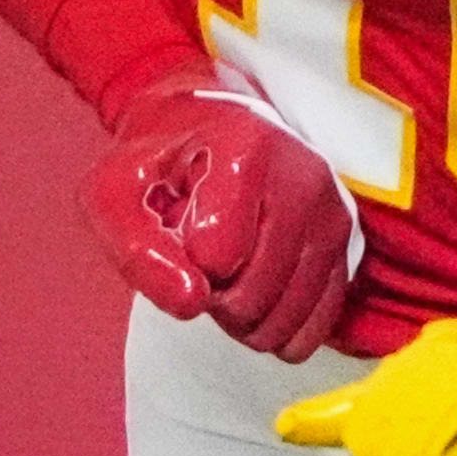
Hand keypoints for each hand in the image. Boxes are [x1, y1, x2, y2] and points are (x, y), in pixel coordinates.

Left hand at [82, 64, 355, 362]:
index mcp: (246, 148)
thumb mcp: (114, 194)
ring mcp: (331, 209)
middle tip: (196, 258)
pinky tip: (256, 296)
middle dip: (212, 297)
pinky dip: (278, 329)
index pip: (215, 258)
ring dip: (242, 319)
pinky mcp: (343, 240)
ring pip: (284, 320)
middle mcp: (303, 175)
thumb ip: (139, 251)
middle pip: (252, 296)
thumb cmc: (156, 161)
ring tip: (225, 272)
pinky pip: (317, 326)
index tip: (174, 228)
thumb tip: (191, 304)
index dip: (181, 262)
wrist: (203, 125)